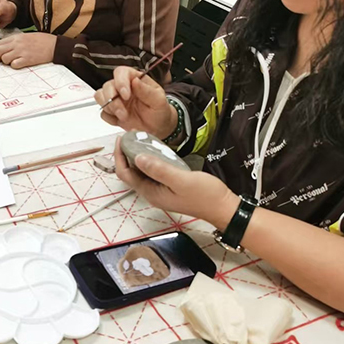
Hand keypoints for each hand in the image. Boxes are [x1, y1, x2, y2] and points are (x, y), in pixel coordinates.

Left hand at [0, 31, 55, 68]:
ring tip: (14, 60)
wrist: (54, 45)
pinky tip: (20, 63)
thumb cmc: (41, 41)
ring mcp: (22, 51)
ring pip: (5, 59)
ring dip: (6, 62)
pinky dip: (15, 65)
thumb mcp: (24, 38)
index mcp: (16, 37)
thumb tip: (1, 49)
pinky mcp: (27, 59)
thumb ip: (13, 42)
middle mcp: (17, 43)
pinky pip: (14, 65)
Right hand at [94, 66, 175, 138]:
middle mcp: (123, 87)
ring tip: (123, 117)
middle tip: (123, 112)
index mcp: (135, 79)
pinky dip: (110, 118)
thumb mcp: (159, 100)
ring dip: (110, 108)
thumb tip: (135, 81)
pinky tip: (120, 121)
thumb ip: (147, 91)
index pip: (121, 72)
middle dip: (113, 100)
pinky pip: (103, 113)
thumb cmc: (160, 111)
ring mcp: (116, 100)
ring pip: (101, 97)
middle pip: (107, 85)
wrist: (159, 128)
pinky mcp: (112, 113)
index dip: (120, 82)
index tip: (125, 95)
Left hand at [114, 138, 238, 227]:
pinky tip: (156, 149)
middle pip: (130, 173)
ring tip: (141, 138)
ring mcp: (160, 190)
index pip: (125, 174)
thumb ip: (159, 169)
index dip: (119, 156)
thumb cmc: (205, 195)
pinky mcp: (169, 186)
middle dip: (126, 154)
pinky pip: (153, 172)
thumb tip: (138, 158)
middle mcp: (152, 193)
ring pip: (142, 172)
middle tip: (131, 135)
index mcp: (151, 193)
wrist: (223, 207)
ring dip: (138, 156)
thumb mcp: (181, 180)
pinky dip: (151, 160)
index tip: (122, 138)